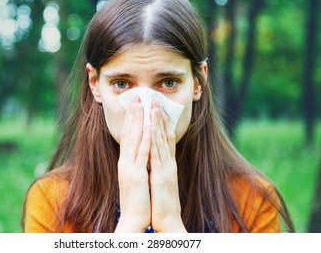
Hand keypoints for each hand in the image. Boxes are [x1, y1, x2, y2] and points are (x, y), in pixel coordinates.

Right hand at [115, 97, 150, 231]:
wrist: (132, 220)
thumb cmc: (136, 201)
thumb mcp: (135, 180)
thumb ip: (136, 166)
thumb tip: (140, 156)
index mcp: (126, 163)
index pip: (129, 137)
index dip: (132, 120)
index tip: (135, 106)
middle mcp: (126, 162)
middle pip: (130, 134)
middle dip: (134, 115)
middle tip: (136, 97)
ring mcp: (130, 168)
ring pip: (134, 139)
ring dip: (138, 121)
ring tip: (141, 104)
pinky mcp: (136, 175)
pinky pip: (141, 153)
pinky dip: (144, 138)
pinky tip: (147, 126)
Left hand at [149, 101, 186, 231]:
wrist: (167, 220)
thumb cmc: (162, 203)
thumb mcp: (160, 182)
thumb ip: (158, 169)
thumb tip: (153, 159)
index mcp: (167, 165)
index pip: (164, 140)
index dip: (161, 124)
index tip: (156, 109)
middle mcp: (168, 163)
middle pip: (164, 136)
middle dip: (160, 118)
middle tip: (155, 100)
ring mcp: (166, 168)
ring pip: (161, 141)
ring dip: (157, 123)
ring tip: (153, 107)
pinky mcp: (162, 175)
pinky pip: (157, 154)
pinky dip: (155, 139)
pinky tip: (151, 127)